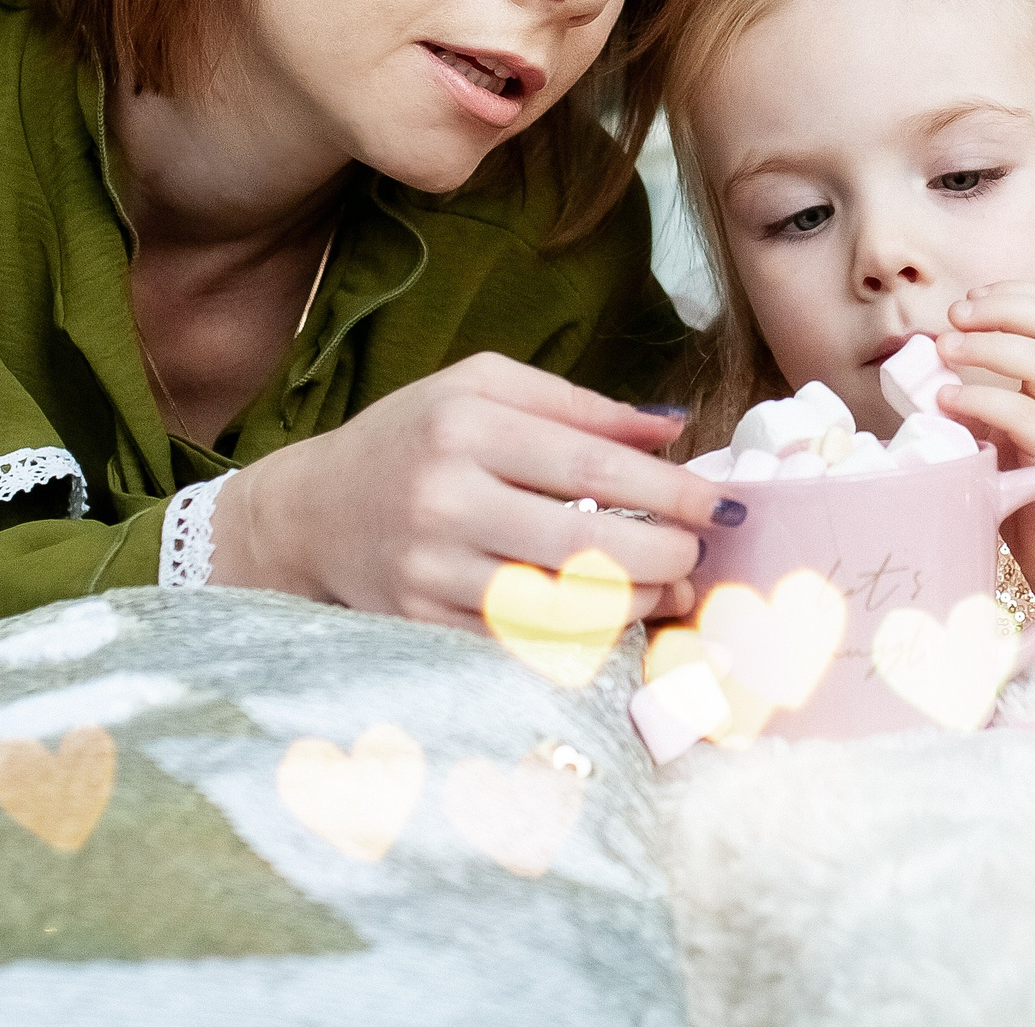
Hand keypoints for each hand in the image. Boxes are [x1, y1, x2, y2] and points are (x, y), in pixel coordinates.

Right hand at [206, 352, 738, 625]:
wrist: (312, 513)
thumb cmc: (415, 437)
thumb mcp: (483, 389)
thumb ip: (581, 405)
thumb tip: (674, 424)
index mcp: (465, 427)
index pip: (592, 466)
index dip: (669, 491)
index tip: (721, 505)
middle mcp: (444, 500)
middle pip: (585, 546)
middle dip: (664, 555)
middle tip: (698, 552)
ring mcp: (431, 573)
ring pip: (563, 608)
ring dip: (636, 604)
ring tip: (670, 586)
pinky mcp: (424, 627)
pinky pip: (526, 644)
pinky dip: (585, 637)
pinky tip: (615, 617)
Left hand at [934, 282, 1034, 497]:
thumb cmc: (1026, 487)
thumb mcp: (1003, 427)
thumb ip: (981, 391)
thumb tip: (924, 359)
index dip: (1014, 294)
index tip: (968, 300)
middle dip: (1001, 309)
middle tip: (952, 317)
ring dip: (989, 346)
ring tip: (944, 350)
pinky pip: (1029, 417)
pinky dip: (984, 399)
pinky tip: (949, 401)